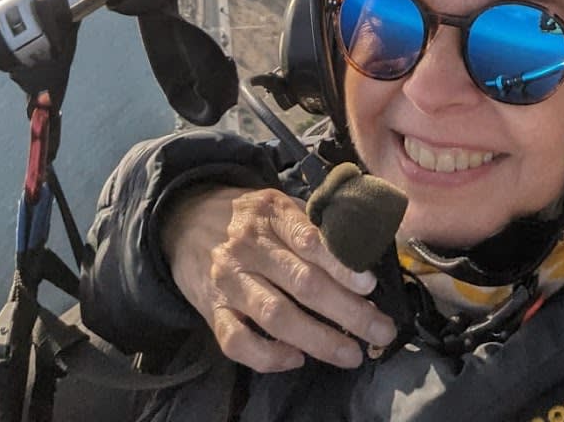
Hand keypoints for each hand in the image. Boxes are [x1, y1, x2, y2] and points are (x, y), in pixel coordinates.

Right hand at [160, 184, 397, 372]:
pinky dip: (267, 355)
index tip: (369, 285)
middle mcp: (249, 247)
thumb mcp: (277, 204)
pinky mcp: (212, 311)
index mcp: (271, 213)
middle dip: (347, 310)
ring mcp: (229, 281)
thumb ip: (310, 225)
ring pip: (275, 315)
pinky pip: (237, 341)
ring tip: (350, 353)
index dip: (340, 264)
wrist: (184, 221)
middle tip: (380, 329)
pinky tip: (296, 359)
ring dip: (318, 338)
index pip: (309, 240)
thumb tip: (358, 252)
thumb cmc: (245, 216)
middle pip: (302, 283)